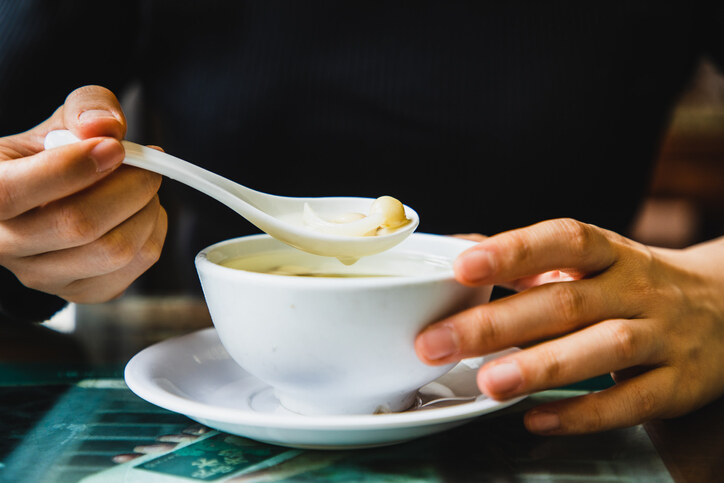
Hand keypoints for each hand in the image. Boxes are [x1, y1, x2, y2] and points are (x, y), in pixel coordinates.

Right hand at [0, 85, 166, 302]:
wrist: (50, 198)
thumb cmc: (51, 156)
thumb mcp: (59, 120)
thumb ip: (85, 107)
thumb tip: (106, 127)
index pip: (11, 192)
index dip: (71, 168)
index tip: (114, 147)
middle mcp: (4, 244)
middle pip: (79, 225)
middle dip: (130, 185)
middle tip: (147, 164)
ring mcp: (42, 276)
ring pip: (115, 250)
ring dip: (147, 209)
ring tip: (142, 187)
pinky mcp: (81, 292)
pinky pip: (137, 266)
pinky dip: (154, 231)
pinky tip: (140, 212)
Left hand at [415, 218, 723, 433]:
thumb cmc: (633, 285)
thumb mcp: (591, 261)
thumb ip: (528, 259)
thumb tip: (457, 247)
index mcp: (610, 254)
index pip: (563, 241)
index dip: (514, 250)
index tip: (463, 265)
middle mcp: (636, 289)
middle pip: (566, 302)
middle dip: (498, 323)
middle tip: (437, 342)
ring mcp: (661, 336)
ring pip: (601, 348)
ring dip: (541, 366)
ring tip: (488, 383)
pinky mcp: (676, 384)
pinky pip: (632, 400)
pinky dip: (583, 412)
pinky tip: (537, 417)